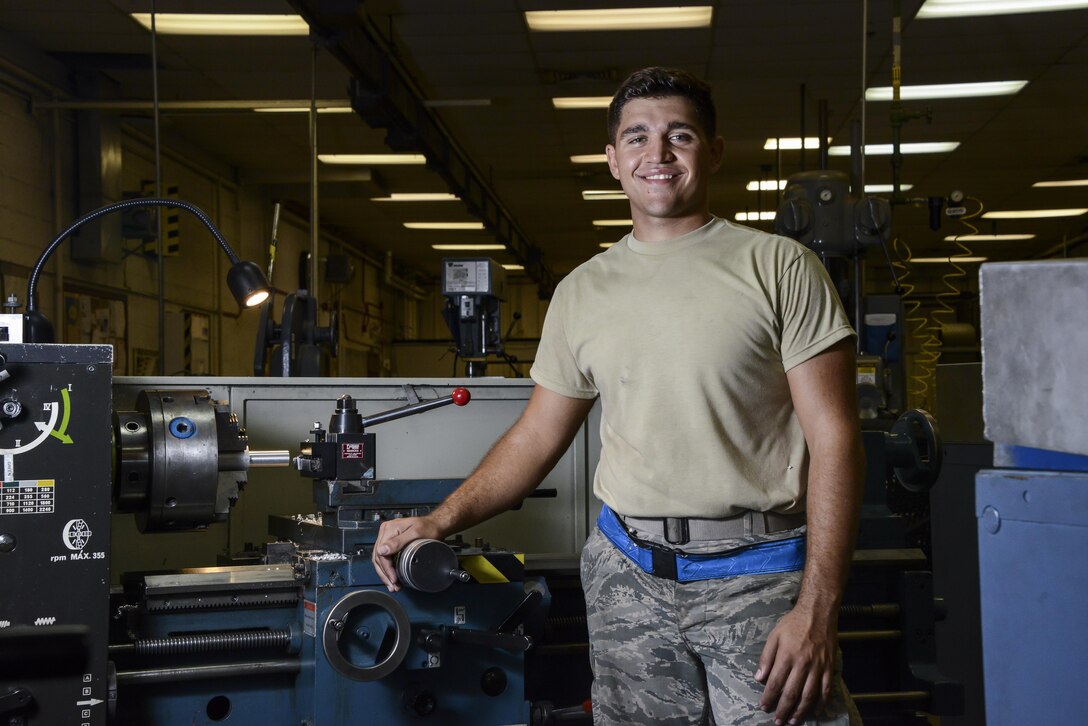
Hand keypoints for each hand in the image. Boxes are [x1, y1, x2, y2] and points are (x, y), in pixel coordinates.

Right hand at [371, 516, 442, 591]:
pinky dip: (388, 569)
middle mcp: (386, 532)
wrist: (435, 525)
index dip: (386, 568)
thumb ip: (398, 541)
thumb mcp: (415, 533)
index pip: (380, 553)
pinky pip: (385, 558)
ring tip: (392, 586)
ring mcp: (388, 538)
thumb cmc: (428, 527)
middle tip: (393, 586)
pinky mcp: (391, 543)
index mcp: (389, 529)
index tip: (393, 579)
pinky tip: (393, 578)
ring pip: (380, 559)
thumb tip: (382, 550)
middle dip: (385, 574)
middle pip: (378, 558)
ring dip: (385, 574)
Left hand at [754, 607, 836, 724]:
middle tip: (778, 722)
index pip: (775, 682)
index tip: (763, 707)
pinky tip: (816, 712)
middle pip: (792, 693)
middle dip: (783, 710)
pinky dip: (821, 703)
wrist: (818, 613)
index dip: (769, 697)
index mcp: (787, 655)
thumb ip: (766, 657)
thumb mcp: (774, 635)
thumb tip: (759, 678)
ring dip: (801, 711)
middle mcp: (803, 664)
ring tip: (794, 721)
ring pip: (809, 695)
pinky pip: (826, 689)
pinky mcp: (830, 667)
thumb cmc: (793, 623)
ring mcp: (818, 667)